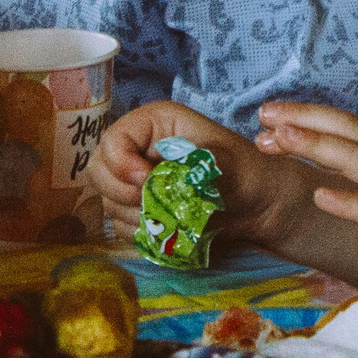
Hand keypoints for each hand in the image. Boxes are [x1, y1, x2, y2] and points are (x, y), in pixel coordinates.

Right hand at [97, 102, 306, 246]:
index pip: (113, 139)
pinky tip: (168, 229)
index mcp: (154, 125)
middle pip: (99, 170)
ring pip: (107, 201)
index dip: (122, 162)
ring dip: (134, 215)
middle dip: (122, 191)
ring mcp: (135, 182)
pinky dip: (140, 232)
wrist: (259, 208)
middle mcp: (138, 150)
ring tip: (172, 216)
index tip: (146, 180)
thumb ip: (198, 166)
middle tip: (154, 203)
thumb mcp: (230, 163)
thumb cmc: (248, 173)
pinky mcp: (138, 211)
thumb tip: (167, 179)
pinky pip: (120, 226)